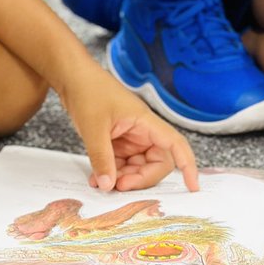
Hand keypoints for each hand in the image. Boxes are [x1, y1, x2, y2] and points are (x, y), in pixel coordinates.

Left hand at [62, 63, 199, 192]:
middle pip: (156, 163)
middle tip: (119, 186)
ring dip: (123, 179)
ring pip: (137, 167)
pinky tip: (97, 178)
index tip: (192, 187)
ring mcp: (129, 138)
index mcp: (145, 122)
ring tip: (101, 183)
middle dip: (141, 178)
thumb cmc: (88, 91)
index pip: (175, 144)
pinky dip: (111, 174)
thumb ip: (102, 158)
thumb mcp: (94, 128)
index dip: (187, 165)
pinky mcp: (116, 142)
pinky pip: (121, 165)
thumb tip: (108, 186)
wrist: (72, 77)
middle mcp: (142, 132)